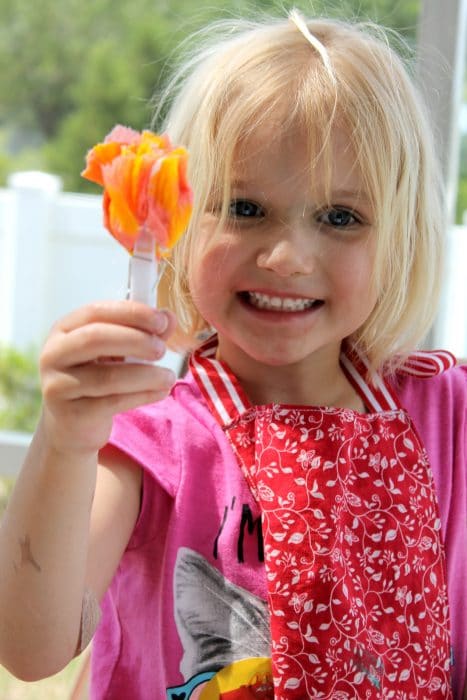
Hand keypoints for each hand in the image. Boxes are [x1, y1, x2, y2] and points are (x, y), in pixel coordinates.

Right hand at [39, 301, 176, 455]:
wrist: (72, 426)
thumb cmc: (96, 378)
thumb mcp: (116, 352)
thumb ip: (142, 333)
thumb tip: (170, 318)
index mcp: (64, 329)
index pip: (96, 311)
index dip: (131, 312)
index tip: (161, 320)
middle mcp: (54, 354)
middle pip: (96, 338)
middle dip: (136, 340)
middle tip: (162, 349)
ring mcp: (58, 385)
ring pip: (108, 376)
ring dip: (147, 375)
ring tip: (169, 376)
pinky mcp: (71, 414)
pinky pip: (113, 402)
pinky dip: (143, 395)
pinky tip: (161, 391)